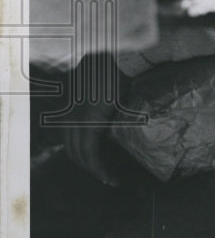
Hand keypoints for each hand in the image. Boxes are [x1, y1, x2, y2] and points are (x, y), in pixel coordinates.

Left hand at [57, 54, 131, 185]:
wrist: (121, 57)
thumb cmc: (119, 65)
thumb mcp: (105, 82)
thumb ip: (101, 94)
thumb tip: (110, 99)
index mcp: (73, 104)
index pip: (70, 136)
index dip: (82, 152)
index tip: (97, 162)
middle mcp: (71, 113)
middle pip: (72, 148)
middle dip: (87, 165)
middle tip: (104, 176)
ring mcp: (79, 118)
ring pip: (80, 154)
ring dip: (94, 171)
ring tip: (109, 180)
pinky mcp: (90, 123)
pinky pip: (91, 152)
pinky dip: (98, 168)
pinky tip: (108, 177)